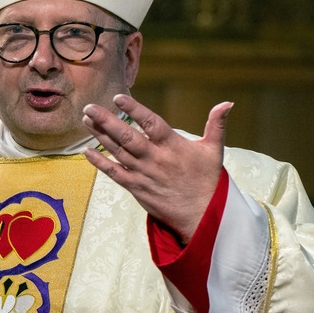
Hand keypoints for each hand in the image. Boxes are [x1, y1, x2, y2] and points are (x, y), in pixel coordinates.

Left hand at [82, 94, 231, 242]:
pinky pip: (114, 173)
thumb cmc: (207, 180)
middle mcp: (155, 158)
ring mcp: (143, 173)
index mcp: (173, 146)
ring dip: (100, 136)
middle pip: (127, 137)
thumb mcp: (214, 150)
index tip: (118, 97)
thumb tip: (227, 103)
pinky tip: (86, 151)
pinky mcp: (136, 187)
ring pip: (117, 152)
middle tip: (89, 107)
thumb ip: (216, 125)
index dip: (134, 109)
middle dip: (106, 121)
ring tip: (86, 120)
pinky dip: (100, 162)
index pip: (151, 123)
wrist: (202, 215)